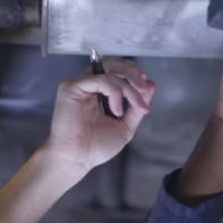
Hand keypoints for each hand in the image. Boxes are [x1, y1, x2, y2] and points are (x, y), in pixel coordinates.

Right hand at [45, 58, 155, 177]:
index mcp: (97, 92)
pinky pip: (100, 80)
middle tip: (144, 87)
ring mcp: (78, 85)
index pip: (116, 71)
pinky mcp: (71, 88)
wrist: (78, 159)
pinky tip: (116, 110)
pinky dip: (114, 92)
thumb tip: (151, 85)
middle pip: (112, 64)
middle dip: (133, 73)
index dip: (133, 74)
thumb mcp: (125, 125)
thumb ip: (136, 106)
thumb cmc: (96, 147)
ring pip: (109, 71)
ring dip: (128, 87)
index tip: (147, 88)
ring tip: (135, 105)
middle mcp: (87, 85)